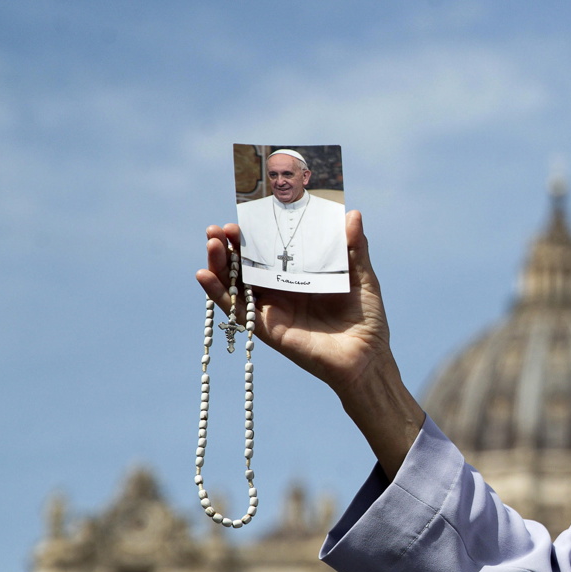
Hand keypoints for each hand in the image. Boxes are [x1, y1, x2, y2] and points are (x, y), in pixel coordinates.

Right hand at [196, 211, 387, 392]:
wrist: (367, 357)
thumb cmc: (367, 319)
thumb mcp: (362, 276)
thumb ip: (354, 248)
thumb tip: (352, 213)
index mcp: (302, 275)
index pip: (272, 249)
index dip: (256, 233)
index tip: (245, 215)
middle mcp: (282, 290)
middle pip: (247, 264)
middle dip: (231, 245)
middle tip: (219, 228)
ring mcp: (272, 308)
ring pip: (235, 283)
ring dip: (220, 263)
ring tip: (212, 243)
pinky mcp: (267, 327)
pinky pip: (235, 310)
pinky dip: (217, 293)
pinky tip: (204, 274)